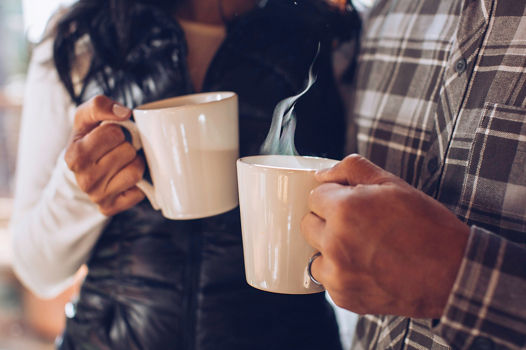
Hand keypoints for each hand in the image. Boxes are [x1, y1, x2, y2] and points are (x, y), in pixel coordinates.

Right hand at [65, 95, 144, 215]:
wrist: (84, 170)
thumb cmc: (89, 140)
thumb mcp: (87, 118)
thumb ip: (100, 105)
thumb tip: (124, 113)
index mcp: (74, 156)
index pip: (113, 132)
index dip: (118, 129)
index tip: (111, 134)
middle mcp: (84, 179)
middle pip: (127, 151)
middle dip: (128, 146)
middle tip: (118, 149)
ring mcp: (97, 196)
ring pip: (136, 171)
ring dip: (136, 162)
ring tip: (123, 162)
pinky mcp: (111, 208)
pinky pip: (139, 191)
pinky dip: (138, 183)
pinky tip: (126, 178)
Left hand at [301, 154, 469, 317]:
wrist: (453, 273)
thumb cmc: (425, 225)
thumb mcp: (392, 184)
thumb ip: (352, 169)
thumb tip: (322, 174)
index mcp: (344, 209)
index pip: (314, 197)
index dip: (333, 197)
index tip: (350, 204)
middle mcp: (335, 242)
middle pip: (308, 224)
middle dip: (326, 221)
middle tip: (357, 224)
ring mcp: (338, 273)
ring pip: (315, 253)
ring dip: (330, 249)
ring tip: (362, 248)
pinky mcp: (344, 297)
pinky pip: (328, 279)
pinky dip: (341, 273)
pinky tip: (367, 267)